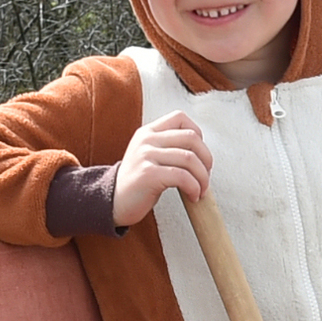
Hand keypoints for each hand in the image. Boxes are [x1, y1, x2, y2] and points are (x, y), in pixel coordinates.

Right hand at [111, 110, 212, 226]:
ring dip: (202, 178)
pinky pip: (182, 176)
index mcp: (148, 131)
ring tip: (200, 190)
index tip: (200, 156)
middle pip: (191, 138)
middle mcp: (147, 139)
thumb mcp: (150, 155)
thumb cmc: (139, 182)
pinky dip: (194, 187)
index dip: (198, 135)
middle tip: (205, 177)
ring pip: (190, 158)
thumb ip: (170, 147)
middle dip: (206, 159)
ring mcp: (146, 155)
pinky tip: (193, 196)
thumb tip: (203, 154)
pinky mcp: (148, 174)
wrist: (114, 202)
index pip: (180, 118)